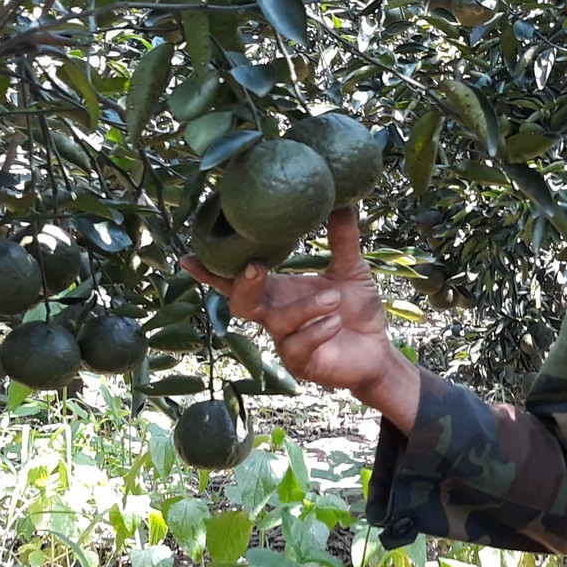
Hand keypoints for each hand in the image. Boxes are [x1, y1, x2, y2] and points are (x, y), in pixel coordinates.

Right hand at [180, 208, 417, 423]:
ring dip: (304, 308)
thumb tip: (342, 202)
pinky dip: (316, 331)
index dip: (211, 272)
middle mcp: (274, 316)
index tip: (189, 257)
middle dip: (243, 285)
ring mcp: (285, 342)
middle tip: (256, 267)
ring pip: (276, 323)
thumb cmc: (355, 310)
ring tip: (334, 298)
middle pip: (240, 304)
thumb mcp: (351, 270)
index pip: (237, 280)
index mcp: (278, 292)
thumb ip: (342, 239)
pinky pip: (298, 346)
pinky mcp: (301, 364)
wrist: (378, 352)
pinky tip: (334, 322)